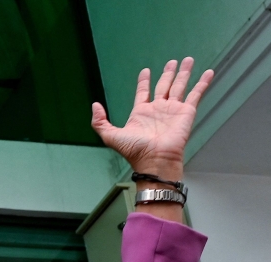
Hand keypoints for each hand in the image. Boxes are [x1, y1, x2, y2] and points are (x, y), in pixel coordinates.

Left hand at [91, 58, 213, 176]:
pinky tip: (208, 72)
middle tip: (172, 62)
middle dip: (167, 73)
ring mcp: (173, 110)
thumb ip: (100, 121)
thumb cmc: (134, 149)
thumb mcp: (110, 136)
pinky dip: (202, 83)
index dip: (144, 82)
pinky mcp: (187, 112)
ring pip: (180, 86)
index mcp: (140, 113)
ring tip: (187, 60)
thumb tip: (95, 105)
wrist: (155, 159)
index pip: (143, 92)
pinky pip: (196, 94)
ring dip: (184, 73)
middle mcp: (157, 109)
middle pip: (164, 86)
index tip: (146, 71)